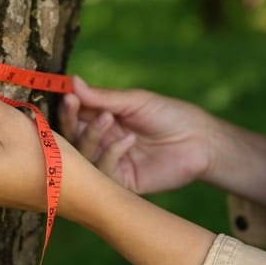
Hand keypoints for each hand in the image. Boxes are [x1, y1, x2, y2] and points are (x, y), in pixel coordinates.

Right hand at [58, 78, 212, 194]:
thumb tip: (71, 81)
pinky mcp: (120, 183)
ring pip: (81, 155)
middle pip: (69, 136)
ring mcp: (109, 162)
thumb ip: (102, 97)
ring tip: (108, 119)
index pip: (73, 115)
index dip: (66, 106)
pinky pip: (102, 174)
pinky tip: (129, 141)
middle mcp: (100, 142)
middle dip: (68, 120)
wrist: (200, 141)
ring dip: (90, 135)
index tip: (65, 95)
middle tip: (73, 104)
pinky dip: (111, 155)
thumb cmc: (169, 115)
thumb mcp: (134, 101)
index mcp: (101, 120)